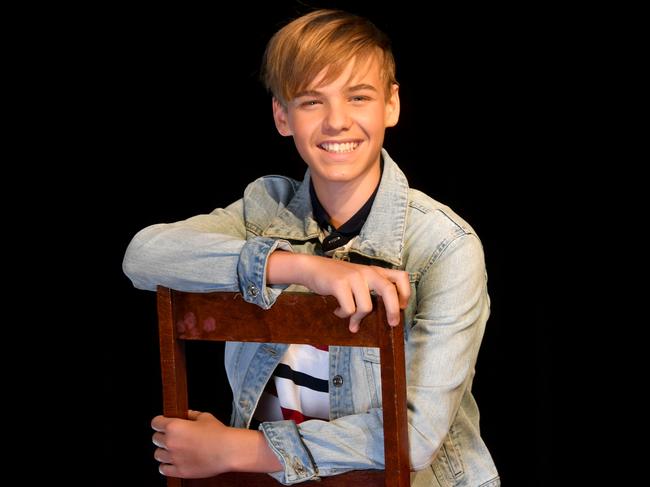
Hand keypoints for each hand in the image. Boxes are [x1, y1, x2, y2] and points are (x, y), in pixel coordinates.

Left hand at [151, 410, 229, 477]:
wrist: (227, 450)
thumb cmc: (218, 433)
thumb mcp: (205, 417)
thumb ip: (192, 415)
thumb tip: (187, 414)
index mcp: (174, 426)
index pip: (156, 423)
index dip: (159, 422)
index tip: (162, 423)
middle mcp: (171, 442)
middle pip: (155, 438)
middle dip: (162, 436)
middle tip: (172, 437)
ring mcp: (174, 458)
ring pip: (157, 454)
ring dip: (164, 451)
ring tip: (173, 450)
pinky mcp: (179, 471)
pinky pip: (163, 469)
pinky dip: (166, 466)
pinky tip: (173, 462)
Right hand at [269, 253, 409, 331]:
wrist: (313, 268)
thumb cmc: (338, 277)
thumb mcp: (358, 279)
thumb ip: (370, 293)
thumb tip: (381, 319)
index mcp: (375, 271)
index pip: (401, 277)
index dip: (405, 293)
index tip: (401, 307)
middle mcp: (367, 272)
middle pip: (389, 290)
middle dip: (393, 311)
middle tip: (392, 324)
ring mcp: (354, 277)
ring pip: (366, 307)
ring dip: (357, 317)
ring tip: (349, 316)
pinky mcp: (340, 284)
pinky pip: (349, 309)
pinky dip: (344, 315)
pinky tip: (337, 310)